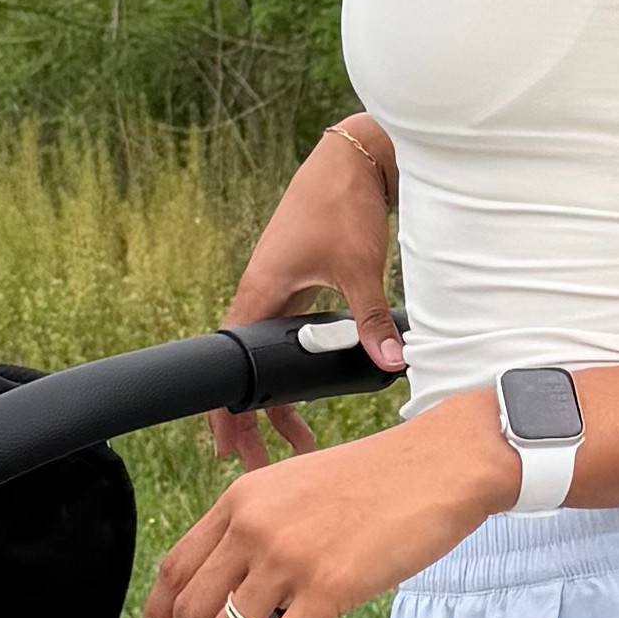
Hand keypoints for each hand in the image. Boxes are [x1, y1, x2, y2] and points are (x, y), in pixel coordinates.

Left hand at [141, 398, 511, 617]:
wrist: (440, 466)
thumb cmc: (381, 479)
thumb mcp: (299, 489)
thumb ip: (263, 529)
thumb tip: (244, 586)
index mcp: (241, 500)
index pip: (177, 569)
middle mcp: (253, 527)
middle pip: (192, 610)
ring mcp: (288, 558)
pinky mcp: (327, 588)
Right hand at [210, 115, 407, 461]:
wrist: (351, 156)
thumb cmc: (342, 204)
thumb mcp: (358, 268)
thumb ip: (370, 320)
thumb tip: (390, 362)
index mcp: (262, 293)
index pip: (233, 367)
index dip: (228, 410)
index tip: (229, 447)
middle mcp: (263, 294)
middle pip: (251, 372)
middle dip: (255, 419)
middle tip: (266, 461)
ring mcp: (280, 287)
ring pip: (272, 357)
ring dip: (281, 397)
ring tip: (298, 439)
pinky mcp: (300, 280)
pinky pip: (289, 336)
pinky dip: (296, 367)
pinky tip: (315, 387)